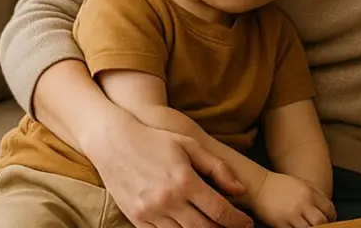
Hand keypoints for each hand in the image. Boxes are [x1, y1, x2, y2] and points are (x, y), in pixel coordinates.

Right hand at [82, 110, 253, 227]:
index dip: (237, 221)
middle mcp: (167, 200)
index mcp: (184, 181)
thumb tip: (241, 190)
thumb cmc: (156, 140)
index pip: (219, 210)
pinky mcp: (136, 218)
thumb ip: (217, 168)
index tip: (246, 223)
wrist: (114, 142)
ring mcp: (149, 212)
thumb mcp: (190, 145)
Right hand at [252, 173, 336, 226]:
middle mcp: (302, 204)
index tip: (330, 220)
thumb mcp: (302, 183)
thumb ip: (316, 193)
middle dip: (324, 225)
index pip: (329, 209)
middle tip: (322, 226)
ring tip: (308, 226)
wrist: (259, 186)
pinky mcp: (280, 224)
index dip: (332, 216)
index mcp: (309, 193)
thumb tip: (327, 206)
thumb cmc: (281, 185)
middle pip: (321, 221)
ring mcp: (291, 215)